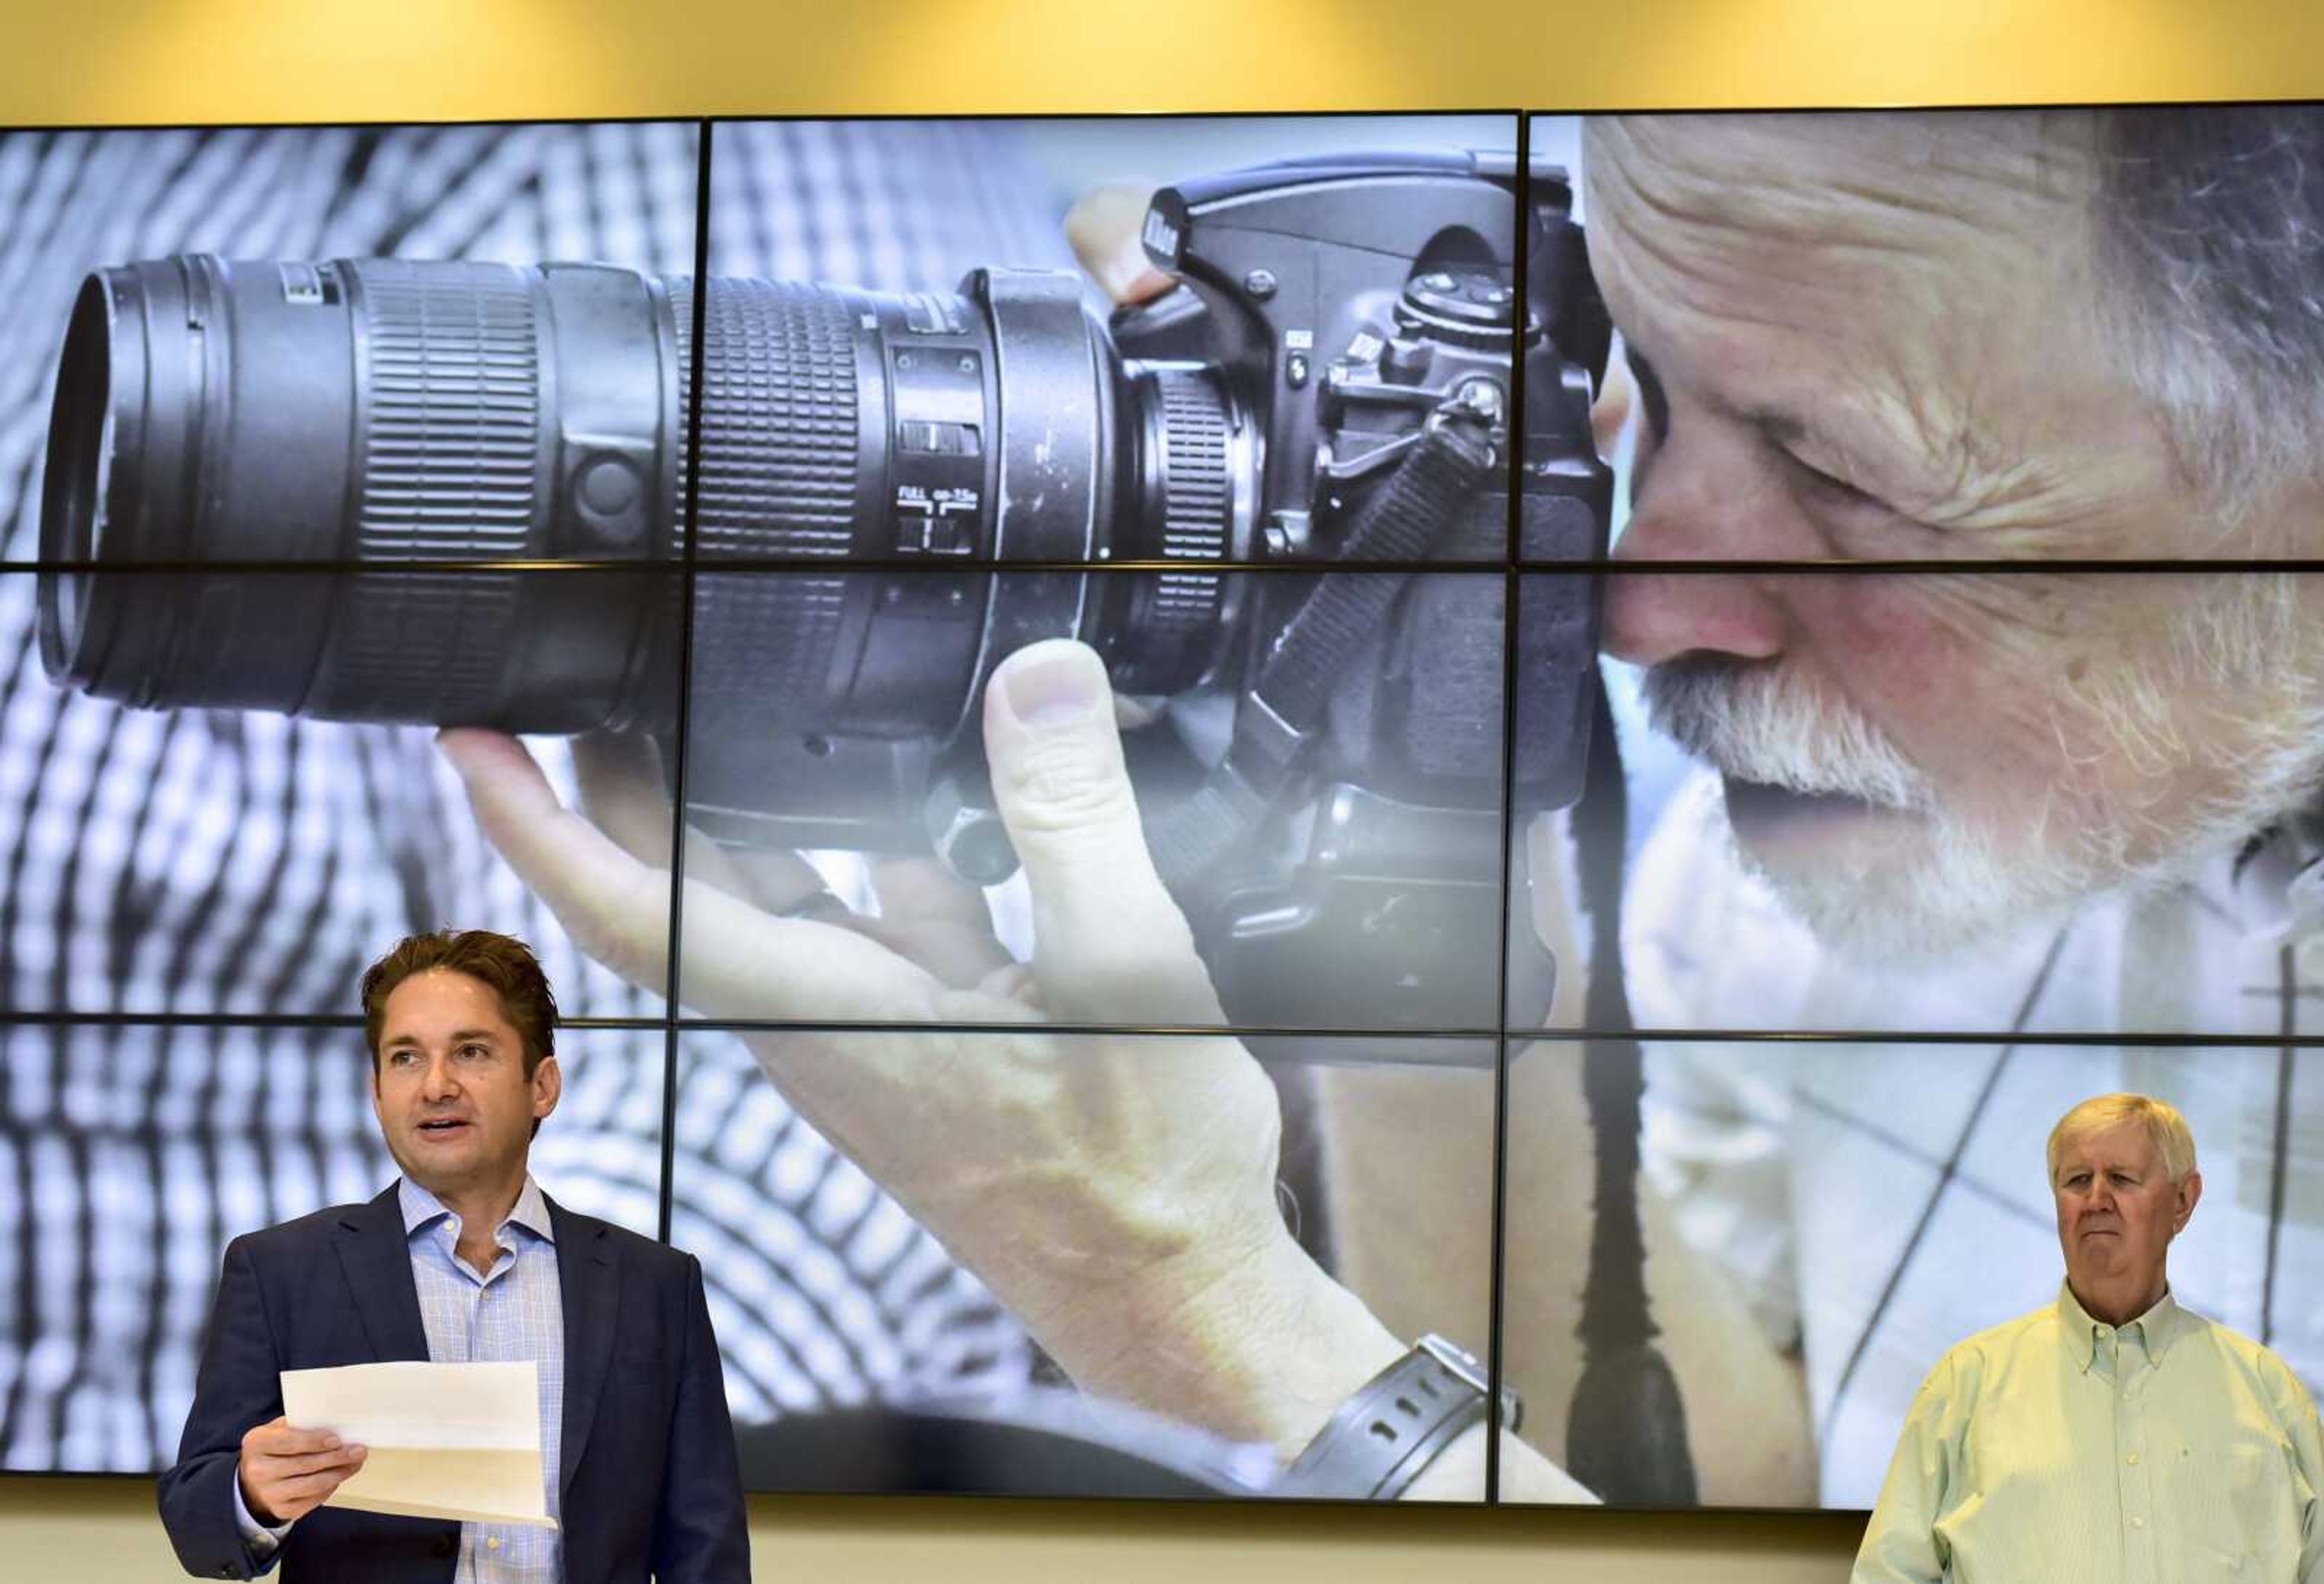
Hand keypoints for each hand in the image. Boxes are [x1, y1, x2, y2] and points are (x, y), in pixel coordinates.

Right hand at [237, 1416, 364, 1525]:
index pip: (289, 1442)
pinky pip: (312, 1500)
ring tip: (355, 1463)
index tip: (337, 1440)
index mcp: (256, 1444)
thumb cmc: (273, 1449)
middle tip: (358, 1451)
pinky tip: (339, 1477)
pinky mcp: (281, 1510)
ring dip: (339, 1473)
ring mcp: (268, 1493)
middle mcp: (258, 1471)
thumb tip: (335, 1425)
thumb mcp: (277, 1430)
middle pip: (305, 1464)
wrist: (253, 1480)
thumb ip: (300, 1425)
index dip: (315, 1441)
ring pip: (312, 1485)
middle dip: (337, 1457)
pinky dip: (330, 1488)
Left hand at [439, 641, 1402, 1452]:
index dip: (540, 825)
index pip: (641, 911)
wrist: (1175, 1297)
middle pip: (686, 879)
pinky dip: (881, 837)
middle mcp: (828, 1019)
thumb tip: (1034, 678)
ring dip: (749, 793)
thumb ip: (1071, 824)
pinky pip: (879, 908)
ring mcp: (880, 1024)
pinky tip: (930, 780)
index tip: (469, 740)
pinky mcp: (934, 1026)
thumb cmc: (1138, 1182)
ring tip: (742, 682)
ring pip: (783, 887)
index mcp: (834, 1014)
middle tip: (593, 655)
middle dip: (621, 767)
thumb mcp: (1128, 982)